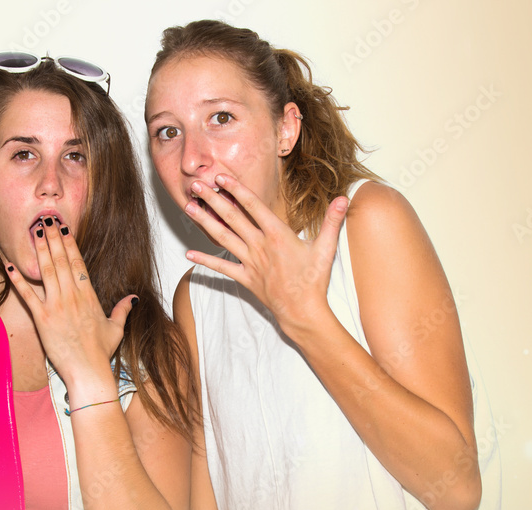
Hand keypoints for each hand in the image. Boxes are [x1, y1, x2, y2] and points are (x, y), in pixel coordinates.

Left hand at [5, 218, 135, 392]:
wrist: (88, 371)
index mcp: (88, 296)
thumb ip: (122, 310)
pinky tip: (9, 265)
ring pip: (47, 271)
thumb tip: (132, 298)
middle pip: (61, 260)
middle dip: (52, 238)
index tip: (63, 228)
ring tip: (32, 231)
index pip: (77, 262)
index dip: (69, 243)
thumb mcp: (115, 328)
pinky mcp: (42, 319)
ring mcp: (56, 306)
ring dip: (39, 250)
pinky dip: (18, 279)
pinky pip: (28, 295)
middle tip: (44, 219)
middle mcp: (72, 296)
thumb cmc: (101, 352)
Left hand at [183, 174, 348, 331]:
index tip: (221, 177)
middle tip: (196, 185)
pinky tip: (189, 253)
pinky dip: (205, 260)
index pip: (253, 206)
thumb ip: (332, 221)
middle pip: (232, 217)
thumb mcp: (325, 248)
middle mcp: (260, 246)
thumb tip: (343, 199)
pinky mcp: (245, 278)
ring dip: (204, 222)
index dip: (236, 189)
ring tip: (188, 207)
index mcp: (277, 235)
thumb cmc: (314, 280)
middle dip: (213, 199)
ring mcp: (250, 262)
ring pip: (223, 237)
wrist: (303, 311)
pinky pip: (221, 267)